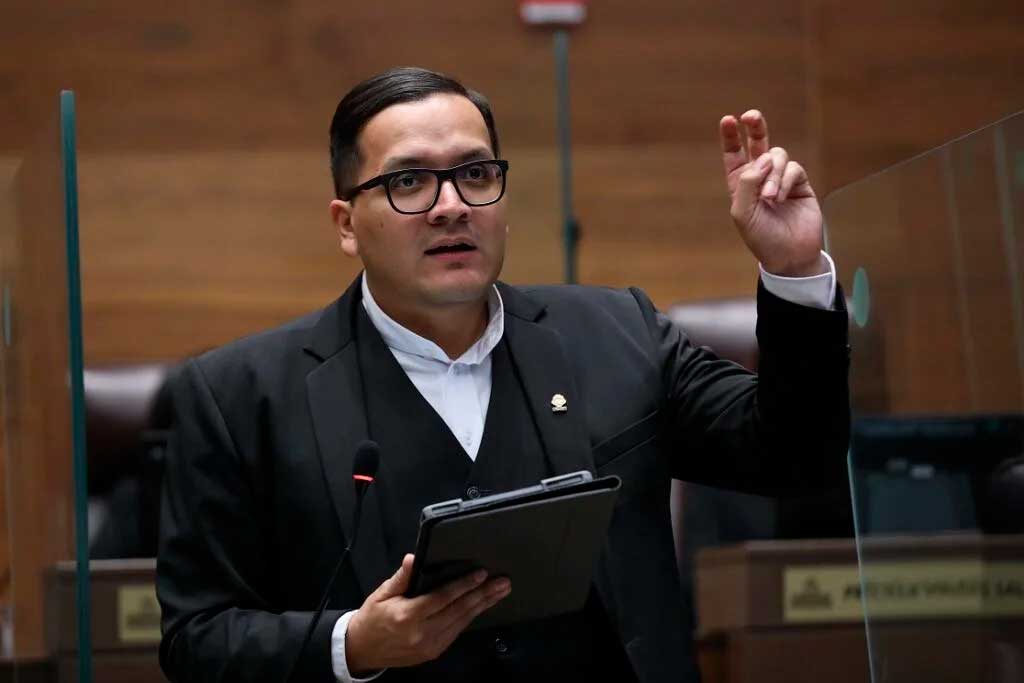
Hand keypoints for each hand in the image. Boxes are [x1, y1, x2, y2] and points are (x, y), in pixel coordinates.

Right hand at [345, 554, 510, 673]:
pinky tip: (481, 607)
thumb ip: (402, 577)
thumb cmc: (372, 618)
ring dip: (482, 606)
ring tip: (499, 593)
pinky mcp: (433, 652)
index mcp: (407, 616)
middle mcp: (421, 633)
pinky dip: (470, 618)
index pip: (442, 598)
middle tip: (503, 583)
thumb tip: (414, 559)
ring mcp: (429, 646)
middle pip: (458, 611)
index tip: (481, 574)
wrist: (362, 650)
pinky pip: (456, 632)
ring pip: (461, 623)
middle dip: (483, 595)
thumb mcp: (382, 593)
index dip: (463, 585)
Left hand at [720, 110, 825, 276]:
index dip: (731, 136)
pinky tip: (780, 198)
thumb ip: (747, 183)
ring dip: (772, 173)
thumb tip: (762, 158)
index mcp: (741, 184)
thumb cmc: (761, 237)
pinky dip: (784, 180)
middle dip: (755, 126)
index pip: (734, 154)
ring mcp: (781, 178)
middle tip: (751, 116)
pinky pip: (793, 168)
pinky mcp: (799, 183)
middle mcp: (760, 177)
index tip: (728, 119)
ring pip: (777, 155)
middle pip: (758, 143)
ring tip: (770, 197)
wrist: (789, 254)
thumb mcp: (743, 213)